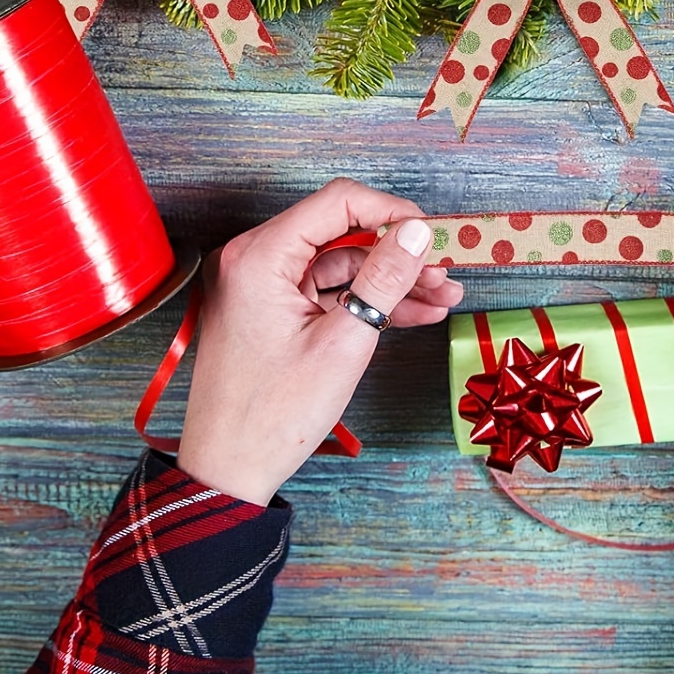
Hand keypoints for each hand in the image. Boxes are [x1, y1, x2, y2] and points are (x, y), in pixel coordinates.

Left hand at [177, 177, 463, 505]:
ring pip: (340, 262)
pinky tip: (414, 311)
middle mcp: (255, 259)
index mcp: (260, 256)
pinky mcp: (272, 308)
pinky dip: (366, 299)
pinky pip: (327, 289)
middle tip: (445, 272)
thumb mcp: (343, 343)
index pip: (337, 202)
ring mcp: (262, 284)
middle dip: (398, 252)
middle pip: (341, 231)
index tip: (432, 234)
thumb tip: (417, 232)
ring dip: (390, 279)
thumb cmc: (273, 416)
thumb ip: (383, 279)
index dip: (392, 211)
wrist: (229, 472)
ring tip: (442, 297)